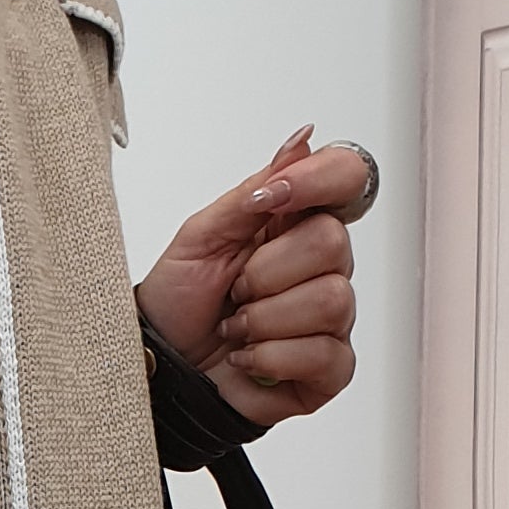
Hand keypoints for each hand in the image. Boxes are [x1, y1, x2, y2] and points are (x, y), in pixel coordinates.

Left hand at [135, 127, 366, 427]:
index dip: (319, 180)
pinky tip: (249, 358)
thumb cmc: (178, 303)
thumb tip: (302, 140)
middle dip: (265, 272)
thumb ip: (253, 189)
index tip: (272, 199)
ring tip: (237, 328)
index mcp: (295, 223)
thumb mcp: (201, 235)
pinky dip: (270, 357)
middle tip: (235, 290)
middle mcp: (323, 265)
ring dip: (264, 319)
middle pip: (332, 242)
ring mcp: (332, 318)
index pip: (346, 177)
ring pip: (331, 300)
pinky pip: (325, 354)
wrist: (161, 368)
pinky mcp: (330, 368)